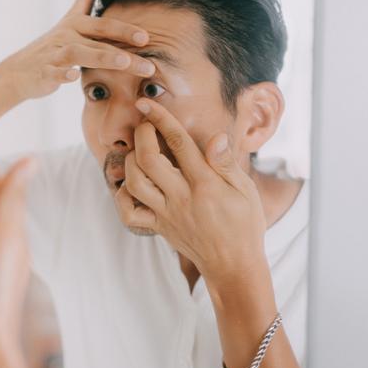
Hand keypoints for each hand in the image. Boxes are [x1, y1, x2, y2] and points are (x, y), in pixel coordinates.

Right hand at [0, 0, 155, 126]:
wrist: (20, 70)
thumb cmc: (53, 44)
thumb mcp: (70, 16)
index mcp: (76, 25)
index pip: (103, 25)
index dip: (124, 29)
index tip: (146, 37)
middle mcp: (66, 36)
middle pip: (97, 41)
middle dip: (122, 47)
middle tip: (145, 58)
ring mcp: (54, 54)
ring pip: (79, 55)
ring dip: (102, 57)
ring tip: (123, 62)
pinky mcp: (43, 72)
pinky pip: (53, 73)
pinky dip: (63, 74)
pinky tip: (74, 76)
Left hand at [116, 98, 267, 287]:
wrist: (233, 264)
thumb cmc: (244, 222)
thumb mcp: (245, 190)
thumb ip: (225, 163)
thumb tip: (214, 136)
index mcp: (205, 183)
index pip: (178, 142)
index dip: (160, 118)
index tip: (146, 103)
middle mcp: (181, 197)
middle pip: (148, 159)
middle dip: (141, 135)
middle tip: (145, 126)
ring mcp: (166, 213)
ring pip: (134, 182)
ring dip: (130, 161)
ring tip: (140, 151)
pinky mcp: (157, 226)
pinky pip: (129, 213)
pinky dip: (122, 196)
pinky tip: (130, 184)